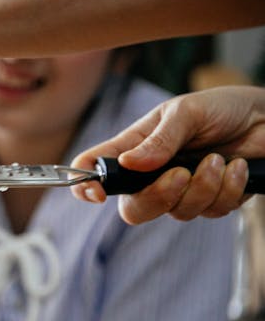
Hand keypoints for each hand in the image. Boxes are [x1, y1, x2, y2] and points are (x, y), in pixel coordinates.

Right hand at [71, 86, 264, 223]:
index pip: (94, 169)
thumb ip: (160, 139)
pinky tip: (237, 168)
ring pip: (177, 213)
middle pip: (133, 209)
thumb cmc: (221, 107)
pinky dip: (228, 190)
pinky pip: (211, 212)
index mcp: (133, 149)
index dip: (84, 185)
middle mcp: (150, 174)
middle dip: (158, 197)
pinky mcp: (210, 200)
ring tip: (218, 159)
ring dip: (203, 187)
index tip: (97, 194)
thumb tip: (130, 164)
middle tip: (181, 174)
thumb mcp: (186, 112)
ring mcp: (180, 190)